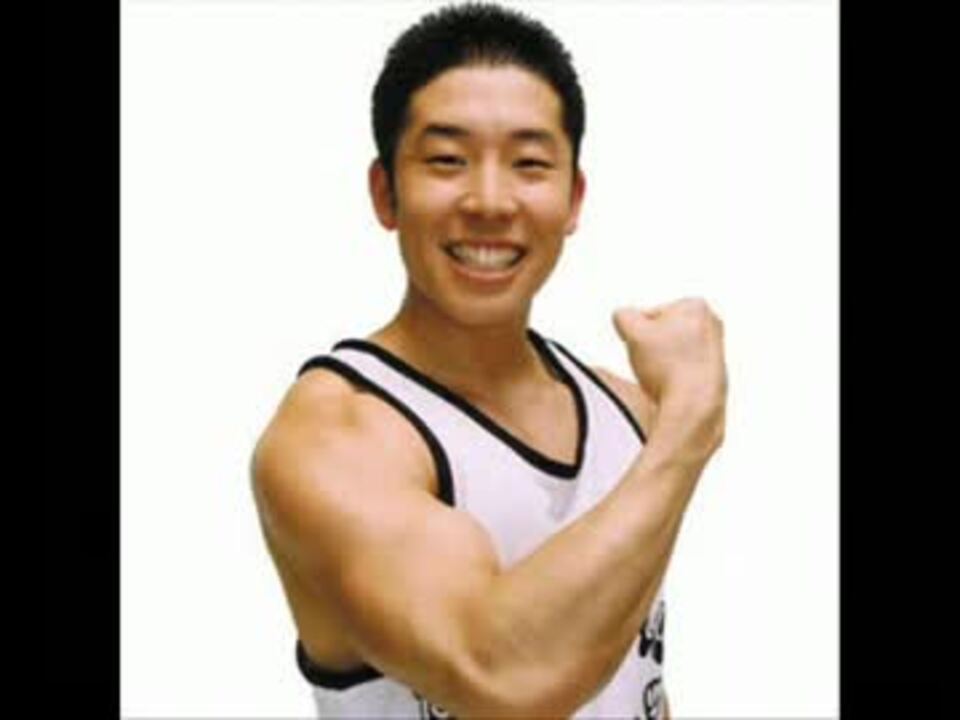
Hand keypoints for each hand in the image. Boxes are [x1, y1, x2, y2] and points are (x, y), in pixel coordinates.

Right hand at [613, 298, 726, 450]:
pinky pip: (682, 369)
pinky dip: (674, 375)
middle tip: (652, 362)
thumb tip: (624, 317)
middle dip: (653, 346)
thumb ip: (623, 315)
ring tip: (662, 375)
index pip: (649, 314)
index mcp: (695, 305)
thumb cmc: (669, 366)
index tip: (645, 348)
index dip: (638, 332)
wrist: (694, 405)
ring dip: (662, 361)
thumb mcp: (632, 331)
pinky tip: (672, 385)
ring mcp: (716, 348)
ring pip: (672, 351)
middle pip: (663, 331)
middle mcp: (712, 322)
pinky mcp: (716, 371)